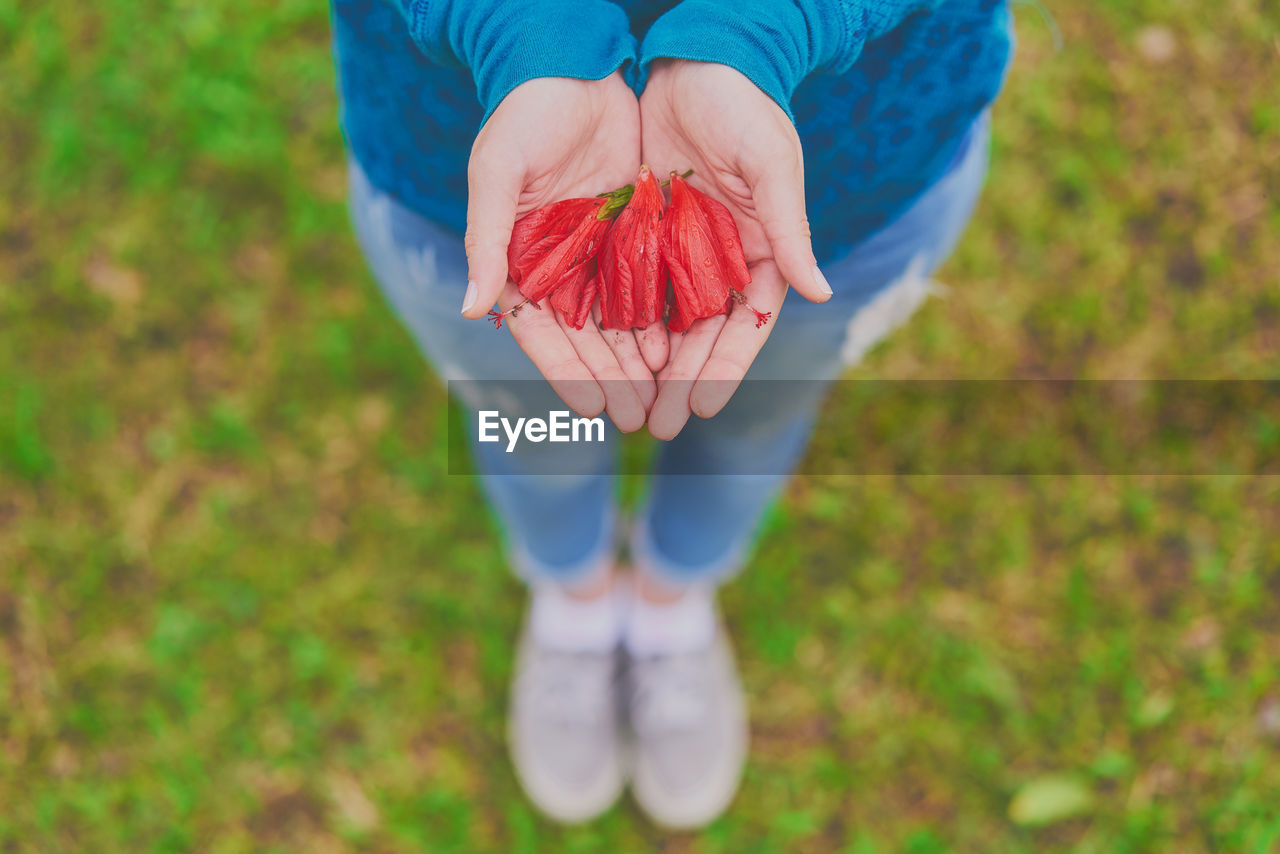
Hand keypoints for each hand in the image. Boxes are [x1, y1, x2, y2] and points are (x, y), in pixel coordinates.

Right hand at [463, 73, 668, 432]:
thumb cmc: (523, 115)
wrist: (570, 64)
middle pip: (587, 340)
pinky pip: (650, 287)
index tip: (592, 408)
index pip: (540, 332)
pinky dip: (664, 320)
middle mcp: (558, 267)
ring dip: (641, 362)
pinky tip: (683, 350)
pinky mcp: (633, 234)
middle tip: (637, 420)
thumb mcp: (498, 171)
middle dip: (612, 381)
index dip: (565, 373)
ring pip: (621, 322)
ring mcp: (597, 253)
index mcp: (517, 261)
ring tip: (664, 399)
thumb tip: (470, 306)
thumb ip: (486, 239)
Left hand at [640, 60, 831, 439]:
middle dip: (681, 383)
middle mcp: (724, 257)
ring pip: (665, 321)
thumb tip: (821, 292)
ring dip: (649, 365)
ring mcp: (684, 247)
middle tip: (658, 428)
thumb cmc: (745, 104)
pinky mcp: (647, 231)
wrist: (699, 54)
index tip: (702, 407)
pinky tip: (606, 356)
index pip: (745, 323)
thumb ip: (790, 230)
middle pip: (702, 335)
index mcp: (762, 248)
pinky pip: (634, 287)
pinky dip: (623, 322)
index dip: (725, 367)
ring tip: (630, 408)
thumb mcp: (771, 164)